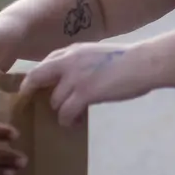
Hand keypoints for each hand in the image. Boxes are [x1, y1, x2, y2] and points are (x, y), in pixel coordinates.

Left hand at [19, 42, 146, 127]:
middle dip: (31, 92)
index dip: (38, 77)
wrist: (144, 63)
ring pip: (54, 101)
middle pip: (36, 77)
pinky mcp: (83, 93)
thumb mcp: (99, 54)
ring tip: (70, 118)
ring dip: (60, 112)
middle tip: (34, 106)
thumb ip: (83, 63)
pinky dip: (67, 121)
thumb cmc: (129, 60)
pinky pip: (65, 113)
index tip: (37, 88)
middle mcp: (68, 61)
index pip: (46, 62)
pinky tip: (75, 124)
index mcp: (73, 50)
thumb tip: (76, 80)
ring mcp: (74, 78)